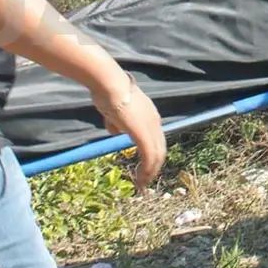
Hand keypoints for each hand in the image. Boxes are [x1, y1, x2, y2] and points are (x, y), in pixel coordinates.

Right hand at [91, 72, 165, 191]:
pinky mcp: (144, 134)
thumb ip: (116, 123)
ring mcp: (151, 127)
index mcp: (150, 115)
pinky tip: (140, 178)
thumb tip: (116, 132)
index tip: (144, 166)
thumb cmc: (108, 93)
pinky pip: (149, 156)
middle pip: (160, 149)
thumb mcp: (113, 112)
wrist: (109, 84)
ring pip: (157, 155)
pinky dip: (147, 169)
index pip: (156, 139)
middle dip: (154, 166)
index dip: (151, 154)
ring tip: (142, 183)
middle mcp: (155, 121)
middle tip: (145, 180)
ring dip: (150, 171)